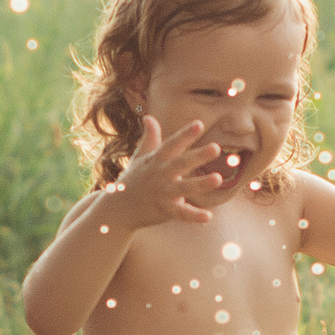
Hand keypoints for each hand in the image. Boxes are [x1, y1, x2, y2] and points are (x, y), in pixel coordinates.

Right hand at [107, 115, 222, 226]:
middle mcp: (159, 175)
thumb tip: (148, 117)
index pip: (172, 144)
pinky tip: (208, 217)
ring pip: (183, 188)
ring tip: (218, 179)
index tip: (199, 123)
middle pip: (180, 163)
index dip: (185, 134)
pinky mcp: (164, 211)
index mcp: (156, 160)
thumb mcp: (139, 158)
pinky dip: (194, 216)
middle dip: (198, 156)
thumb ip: (149, 138)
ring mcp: (162, 193)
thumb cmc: (132, 181)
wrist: (116, 209)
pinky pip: (181, 214)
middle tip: (216, 147)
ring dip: (200, 184)